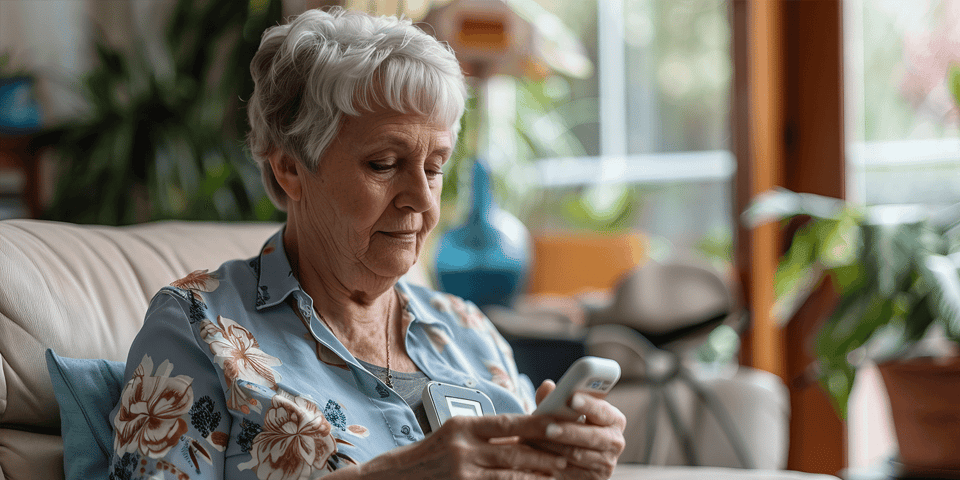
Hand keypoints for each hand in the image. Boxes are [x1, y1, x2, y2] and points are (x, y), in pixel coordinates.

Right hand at [357, 414, 568, 478]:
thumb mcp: (454, 434)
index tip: (560, 423)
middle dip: (546, 455)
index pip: (508, 422)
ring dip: (538, 475)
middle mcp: (462, 448)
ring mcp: (462, 472)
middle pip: (515, 452)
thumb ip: (486, 432)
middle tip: (571, 455)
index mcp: (463, 426)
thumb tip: (525, 428)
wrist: (391, 479)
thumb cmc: (427, 455)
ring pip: (511, 475)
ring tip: (560, 474)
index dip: (537, 424)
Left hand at [532, 380, 626, 479]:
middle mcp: (615, 441)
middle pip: (592, 436)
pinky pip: (571, 471)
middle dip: (568, 431)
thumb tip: (547, 386)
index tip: (572, 398)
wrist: (574, 457)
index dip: (588, 404)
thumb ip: (555, 399)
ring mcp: (607, 462)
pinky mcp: (595, 479)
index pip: (602, 410)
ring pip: (578, 455)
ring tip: (533, 439)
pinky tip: (538, 455)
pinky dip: (552, 462)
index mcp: (613, 418)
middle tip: (548, 428)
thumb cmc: (570, 426)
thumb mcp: (566, 412)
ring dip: (553, 447)